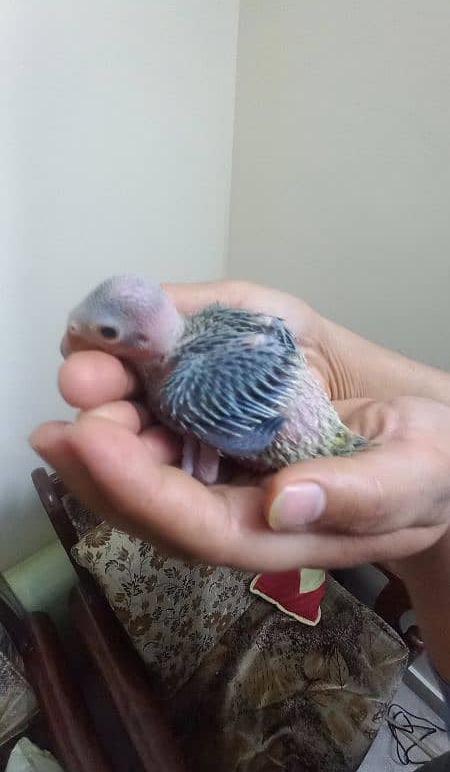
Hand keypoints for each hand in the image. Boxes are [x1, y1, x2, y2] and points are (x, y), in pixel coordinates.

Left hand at [30, 280, 449, 571]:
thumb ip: (358, 496)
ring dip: (103, 407)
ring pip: (138, 451)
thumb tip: (284, 503)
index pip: (188, 524)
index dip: (135, 484)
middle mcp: (225, 500)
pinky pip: (160, 408)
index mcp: (269, 532)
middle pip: (143, 493)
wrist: (415, 431)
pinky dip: (133, 377)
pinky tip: (114, 347)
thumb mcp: (413, 476)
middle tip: (80, 386)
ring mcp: (214, 458)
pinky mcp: (215, 415)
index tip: (92, 434)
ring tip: (82, 361)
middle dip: (98, 445)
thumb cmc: (422, 462)